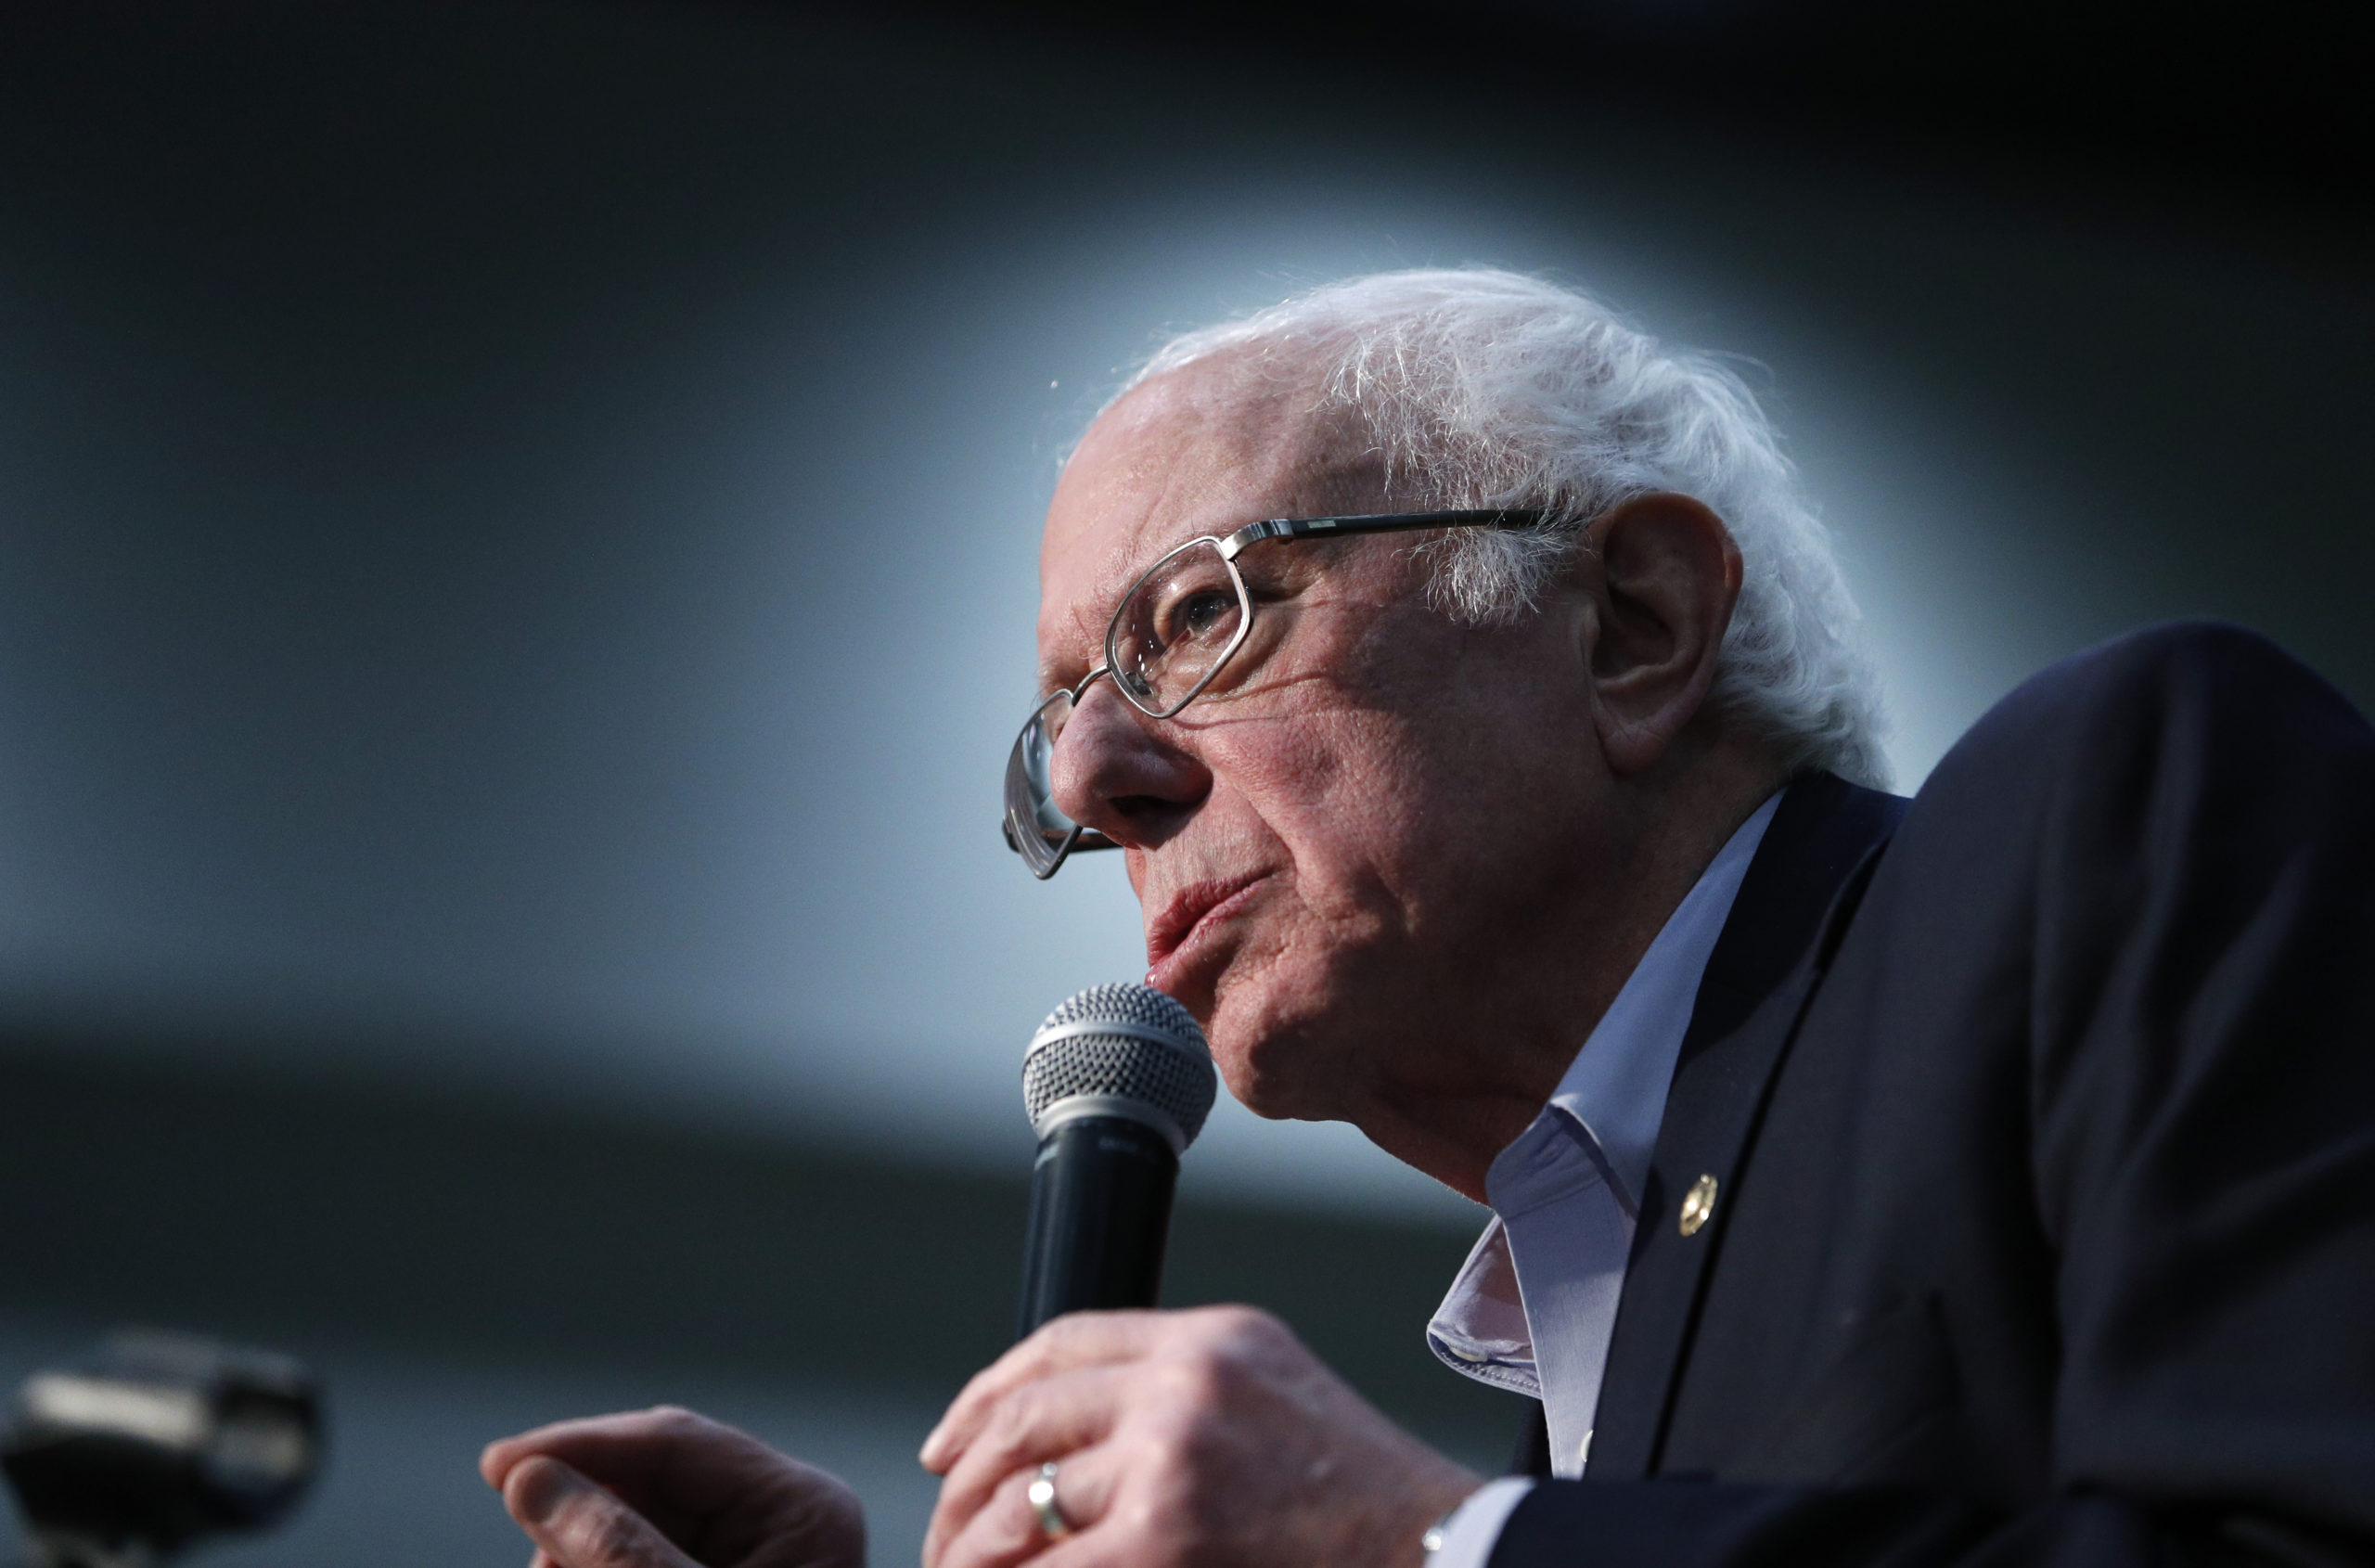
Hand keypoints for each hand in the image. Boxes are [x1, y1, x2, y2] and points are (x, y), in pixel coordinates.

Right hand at [480, 1406, 863, 1567]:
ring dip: (580, 1535)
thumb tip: (532, 1478)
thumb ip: (617, 1547)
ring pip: (643, 1514)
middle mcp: (786, 1517)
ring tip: (545, 1558)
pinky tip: (562, 1564)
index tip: (500, 1465)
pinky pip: (649, 1550)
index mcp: (803, 1507)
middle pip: (656, 1472)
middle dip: (577, 1491)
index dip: (580, 1445)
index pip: (675, 1440)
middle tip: (512, 1508)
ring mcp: (760, 1552)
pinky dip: (602, 1557)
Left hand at [919, 1306, 1480, 1567]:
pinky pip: (1049, 1561)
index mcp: (1213, 1336)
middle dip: (963, 1483)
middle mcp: (1186, 1379)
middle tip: (944, 1535)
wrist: (1435, 1552)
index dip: (987, 1393)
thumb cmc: (1364, 1504)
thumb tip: (1068, 1445)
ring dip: (972, 1549)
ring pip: (1019, 1497)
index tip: (949, 1444)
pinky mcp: (1164, 1535)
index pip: (1063, 1341)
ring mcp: (1173, 1454)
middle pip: (1026, 1414)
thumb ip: (1185, 1393)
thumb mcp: (1279, 1398)